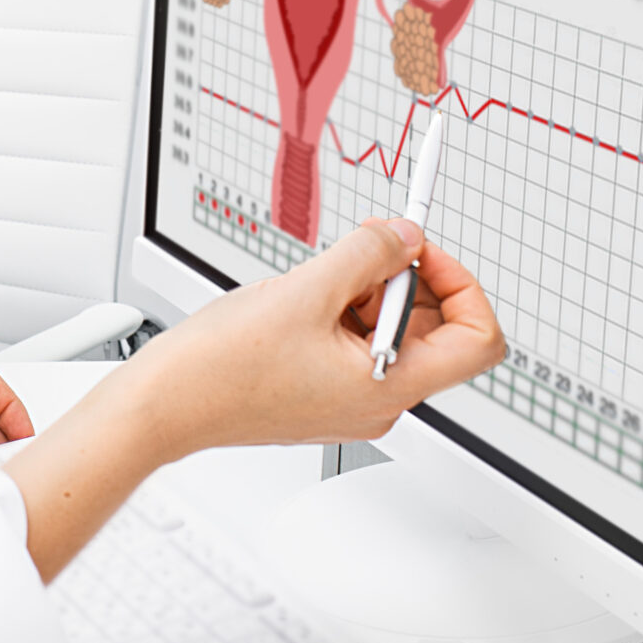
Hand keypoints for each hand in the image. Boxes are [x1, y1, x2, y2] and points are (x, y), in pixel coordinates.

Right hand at [3, 221, 504, 580]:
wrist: (163, 407)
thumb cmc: (220, 370)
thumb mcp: (306, 290)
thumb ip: (369, 253)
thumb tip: (406, 235)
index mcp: (389, 386)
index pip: (478, 339)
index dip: (460, 282)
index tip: (420, 250)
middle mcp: (379, 401)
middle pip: (434, 329)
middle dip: (403, 278)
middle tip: (363, 251)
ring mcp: (351, 399)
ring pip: (390, 330)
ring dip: (365, 291)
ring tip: (316, 282)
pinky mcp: (323, 390)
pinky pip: (355, 341)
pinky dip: (339, 309)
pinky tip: (299, 301)